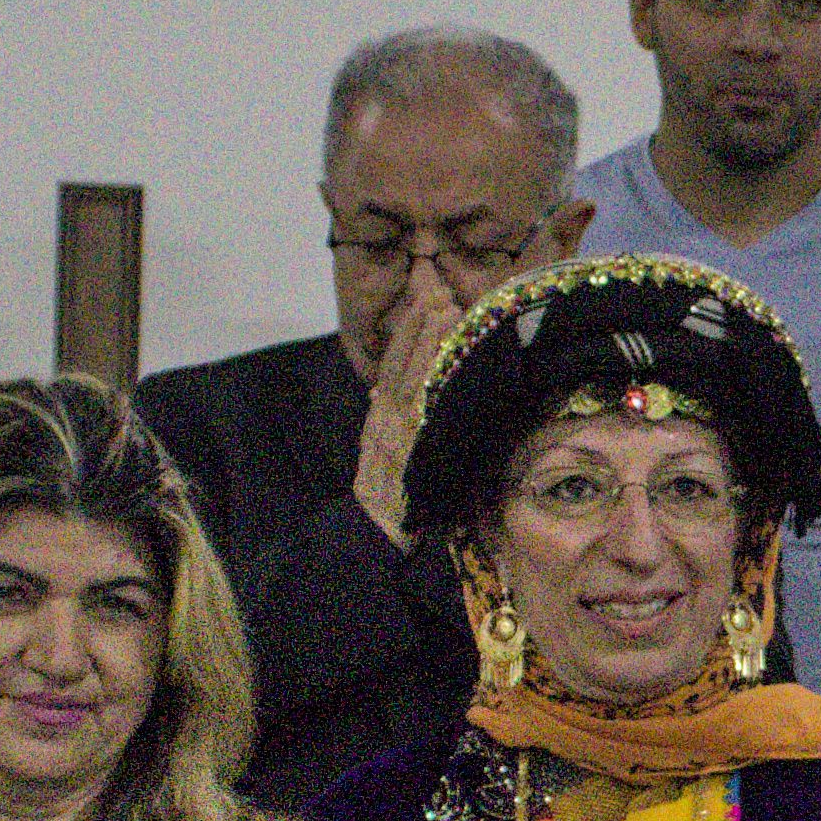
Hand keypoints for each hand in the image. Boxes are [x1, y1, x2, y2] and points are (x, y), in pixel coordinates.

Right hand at [348, 266, 468, 537]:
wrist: (374, 532)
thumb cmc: (390, 492)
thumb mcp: (382, 448)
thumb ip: (385, 418)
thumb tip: (381, 391)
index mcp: (379, 414)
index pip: (394, 363)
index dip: (410, 330)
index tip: (427, 298)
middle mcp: (384, 418)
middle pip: (403, 362)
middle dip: (421, 325)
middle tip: (441, 289)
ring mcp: (395, 433)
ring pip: (412, 380)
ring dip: (429, 344)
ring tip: (447, 311)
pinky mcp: (409, 451)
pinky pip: (421, 412)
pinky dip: (431, 385)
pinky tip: (447, 364)